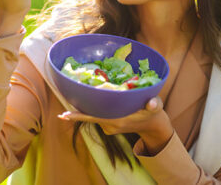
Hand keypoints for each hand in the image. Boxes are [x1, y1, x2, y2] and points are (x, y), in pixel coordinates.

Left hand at [58, 97, 173, 154]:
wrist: (152, 125)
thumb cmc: (153, 112)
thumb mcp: (156, 106)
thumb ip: (154, 104)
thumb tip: (153, 103)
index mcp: (118, 121)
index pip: (94, 118)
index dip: (79, 116)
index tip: (63, 115)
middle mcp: (110, 126)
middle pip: (89, 116)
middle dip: (77, 111)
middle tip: (63, 107)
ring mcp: (108, 127)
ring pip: (94, 115)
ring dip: (88, 106)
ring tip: (83, 93)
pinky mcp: (108, 125)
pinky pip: (98, 116)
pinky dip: (95, 109)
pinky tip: (94, 100)